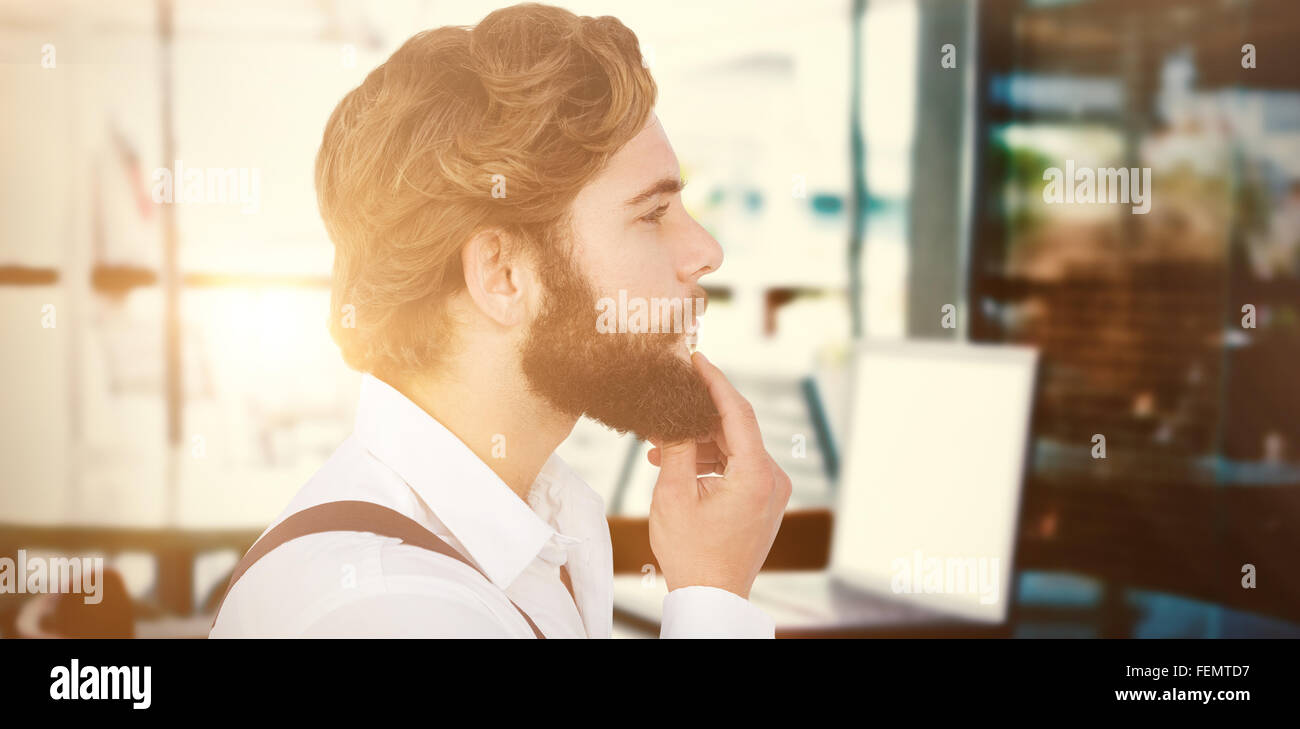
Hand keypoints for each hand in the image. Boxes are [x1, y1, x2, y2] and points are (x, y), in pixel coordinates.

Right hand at [646, 352, 791, 598]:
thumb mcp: (674, 496)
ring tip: (659, 444)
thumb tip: (672, 414)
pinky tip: (678, 462)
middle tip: (666, 399)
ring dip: (699, 440)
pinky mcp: (764, 499)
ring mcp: (772, 490)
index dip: (715, 381)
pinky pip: (737, 465)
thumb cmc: (692, 554)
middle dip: (697, 415)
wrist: (712, 598)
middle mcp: (773, 478)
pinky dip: (710, 459)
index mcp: (756, 475)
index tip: (696, 358)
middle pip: (736, 428)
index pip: (737, 412)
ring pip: (734, 446)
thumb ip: (675, 448)